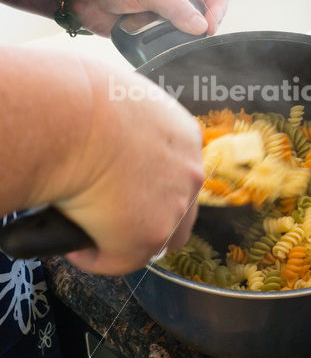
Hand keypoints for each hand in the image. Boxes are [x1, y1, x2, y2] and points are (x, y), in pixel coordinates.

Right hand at [49, 58, 203, 275]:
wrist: (75, 118)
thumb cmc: (84, 99)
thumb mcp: (121, 99)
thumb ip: (126, 123)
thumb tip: (103, 135)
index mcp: (184, 135)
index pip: (179, 170)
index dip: (155, 185)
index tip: (131, 190)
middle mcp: (190, 170)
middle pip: (179, 206)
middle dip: (151, 215)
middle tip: (116, 217)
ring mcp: (177, 204)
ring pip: (156, 237)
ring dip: (127, 239)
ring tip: (93, 235)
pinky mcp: (151, 234)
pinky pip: (122, 258)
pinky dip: (98, 257)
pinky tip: (76, 247)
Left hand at [73, 0, 228, 36]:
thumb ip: (176, 7)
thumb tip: (201, 27)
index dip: (217, 10)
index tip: (207, 28)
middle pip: (205, 15)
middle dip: (199, 28)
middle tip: (190, 38)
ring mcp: (164, 14)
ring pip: (187, 32)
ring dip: (178, 38)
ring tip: (164, 37)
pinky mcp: (151, 30)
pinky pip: (167, 42)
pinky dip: (162, 46)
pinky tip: (150, 42)